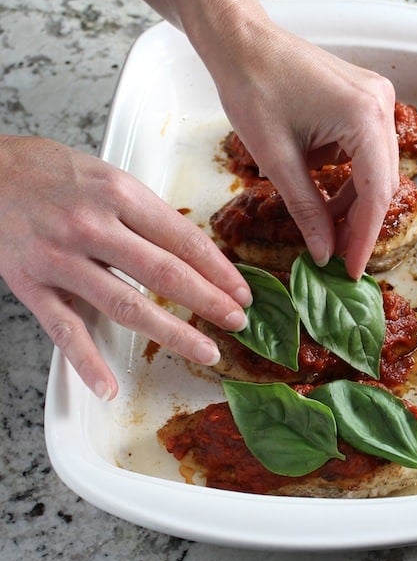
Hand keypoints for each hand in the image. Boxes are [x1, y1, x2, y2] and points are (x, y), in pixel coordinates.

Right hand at [0, 136, 250, 399]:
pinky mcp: (31, 285)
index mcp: (120, 195)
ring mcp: (61, 258)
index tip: (241, 292)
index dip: (218, 270)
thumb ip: (148, 216)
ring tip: (206, 351)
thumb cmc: (55, 173)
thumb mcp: (111, 178)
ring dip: (171, 333)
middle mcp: (93, 226)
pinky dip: (87, 362)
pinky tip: (109, 387)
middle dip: (208, 302)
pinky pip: (64, 329)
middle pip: (163, 273)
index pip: (183, 240)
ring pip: (125, 305)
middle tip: (237, 322)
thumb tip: (192, 253)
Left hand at [212, 24, 399, 278]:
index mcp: (364, 117)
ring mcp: (376, 100)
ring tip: (328, 232)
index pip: (377, 193)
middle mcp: (381, 105)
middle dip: (360, 223)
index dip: (365, 237)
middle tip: (339, 257)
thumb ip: (307, 209)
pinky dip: (346, 178)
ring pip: (374, 169)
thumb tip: (324, 252)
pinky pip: (364, 151)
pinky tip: (326, 197)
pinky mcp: (363, 100)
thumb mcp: (278, 159)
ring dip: (352, 203)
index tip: (353, 270)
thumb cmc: (253, 89)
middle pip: (382, 182)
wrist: (241, 43)